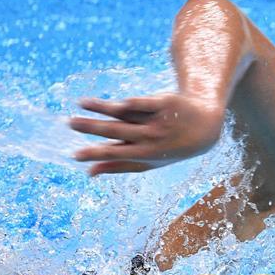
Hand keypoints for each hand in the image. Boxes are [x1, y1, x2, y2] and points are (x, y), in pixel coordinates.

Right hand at [70, 94, 223, 175]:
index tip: (74, 155)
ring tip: (81, 103)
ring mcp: (157, 118)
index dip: (95, 154)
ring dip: (101, 108)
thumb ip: (119, 165)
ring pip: (125, 112)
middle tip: (69, 123)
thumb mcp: (150, 161)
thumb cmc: (172, 147)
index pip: (115, 154)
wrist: (205, 126)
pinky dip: (127, 103)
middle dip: (92, 127)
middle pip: (116, 131)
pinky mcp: (163, 102)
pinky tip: (112, 103)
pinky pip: (142, 102)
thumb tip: (89, 172)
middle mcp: (151, 136)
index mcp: (146, 153)